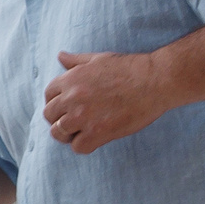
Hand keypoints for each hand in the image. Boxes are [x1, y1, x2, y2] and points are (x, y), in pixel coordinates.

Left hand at [42, 49, 172, 153]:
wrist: (155, 81)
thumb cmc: (130, 68)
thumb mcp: (99, 59)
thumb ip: (76, 61)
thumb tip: (60, 56)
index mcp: (71, 79)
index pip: (48, 94)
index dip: (56, 102)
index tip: (66, 107)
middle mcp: (72, 97)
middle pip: (49, 115)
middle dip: (59, 119)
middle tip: (74, 121)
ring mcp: (83, 116)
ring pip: (59, 133)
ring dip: (68, 134)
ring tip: (81, 132)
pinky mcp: (98, 132)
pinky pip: (78, 147)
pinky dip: (83, 146)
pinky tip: (94, 139)